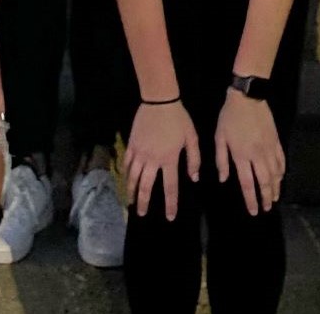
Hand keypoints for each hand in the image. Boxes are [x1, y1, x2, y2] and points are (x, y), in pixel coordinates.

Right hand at [125, 100, 199, 220]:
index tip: (170, 217)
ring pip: (133, 176)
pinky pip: (127, 163)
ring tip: (131, 202)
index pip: (170, 187)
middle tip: (141, 214)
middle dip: (144, 202)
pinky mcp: (132, 144)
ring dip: (131, 191)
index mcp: (169, 159)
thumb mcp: (192, 137)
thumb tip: (194, 178)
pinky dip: (125, 174)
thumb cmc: (178, 118)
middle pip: (146, 186)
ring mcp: (140, 152)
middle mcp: (153, 159)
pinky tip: (125, 180)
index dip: (170, 203)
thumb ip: (194, 159)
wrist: (159, 100)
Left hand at [214, 89, 283, 215]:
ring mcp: (269, 148)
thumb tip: (223, 179)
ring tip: (275, 198)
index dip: (251, 199)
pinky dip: (282, 171)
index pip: (248, 184)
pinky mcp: (276, 140)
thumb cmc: (229, 117)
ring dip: (276, 187)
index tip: (254, 211)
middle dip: (266, 198)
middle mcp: (257, 155)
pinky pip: (281, 160)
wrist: (247, 97)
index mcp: (241, 155)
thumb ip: (221, 160)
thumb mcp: (219, 137)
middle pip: (265, 182)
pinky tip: (281, 178)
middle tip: (267, 208)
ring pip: (276, 173)